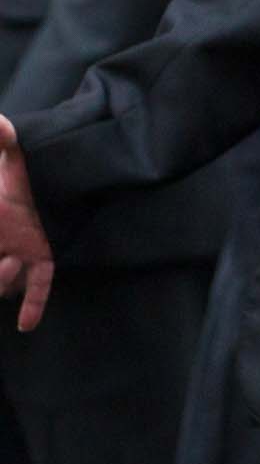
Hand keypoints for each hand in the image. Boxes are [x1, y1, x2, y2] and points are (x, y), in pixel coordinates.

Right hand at [0, 117, 52, 331]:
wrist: (51, 175)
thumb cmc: (24, 168)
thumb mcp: (11, 153)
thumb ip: (1, 138)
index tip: (2, 250)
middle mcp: (0, 243)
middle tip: (5, 258)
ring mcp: (19, 253)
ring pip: (5, 282)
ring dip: (5, 280)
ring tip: (14, 261)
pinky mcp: (42, 258)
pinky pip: (37, 287)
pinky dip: (32, 306)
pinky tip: (27, 325)